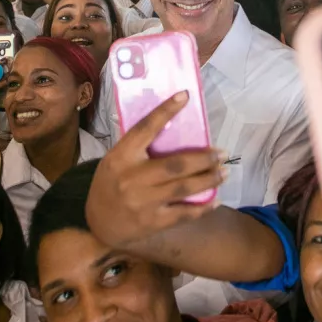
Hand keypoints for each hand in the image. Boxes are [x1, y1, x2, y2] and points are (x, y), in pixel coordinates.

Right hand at [85, 91, 225, 248]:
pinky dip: (203, 206)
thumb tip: (171, 125)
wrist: (97, 224)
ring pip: (184, 188)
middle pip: (176, 164)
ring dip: (209, 179)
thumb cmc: (110, 185)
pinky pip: (184, 213)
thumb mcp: (116, 161)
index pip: (145, 128)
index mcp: (121, 157)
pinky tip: (216, 199)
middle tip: (222, 153)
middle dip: (204, 158)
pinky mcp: (153, 222)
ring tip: (224, 172)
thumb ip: (137, 148)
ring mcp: (143, 202)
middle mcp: (132, 178)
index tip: (184, 96)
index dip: (165, 111)